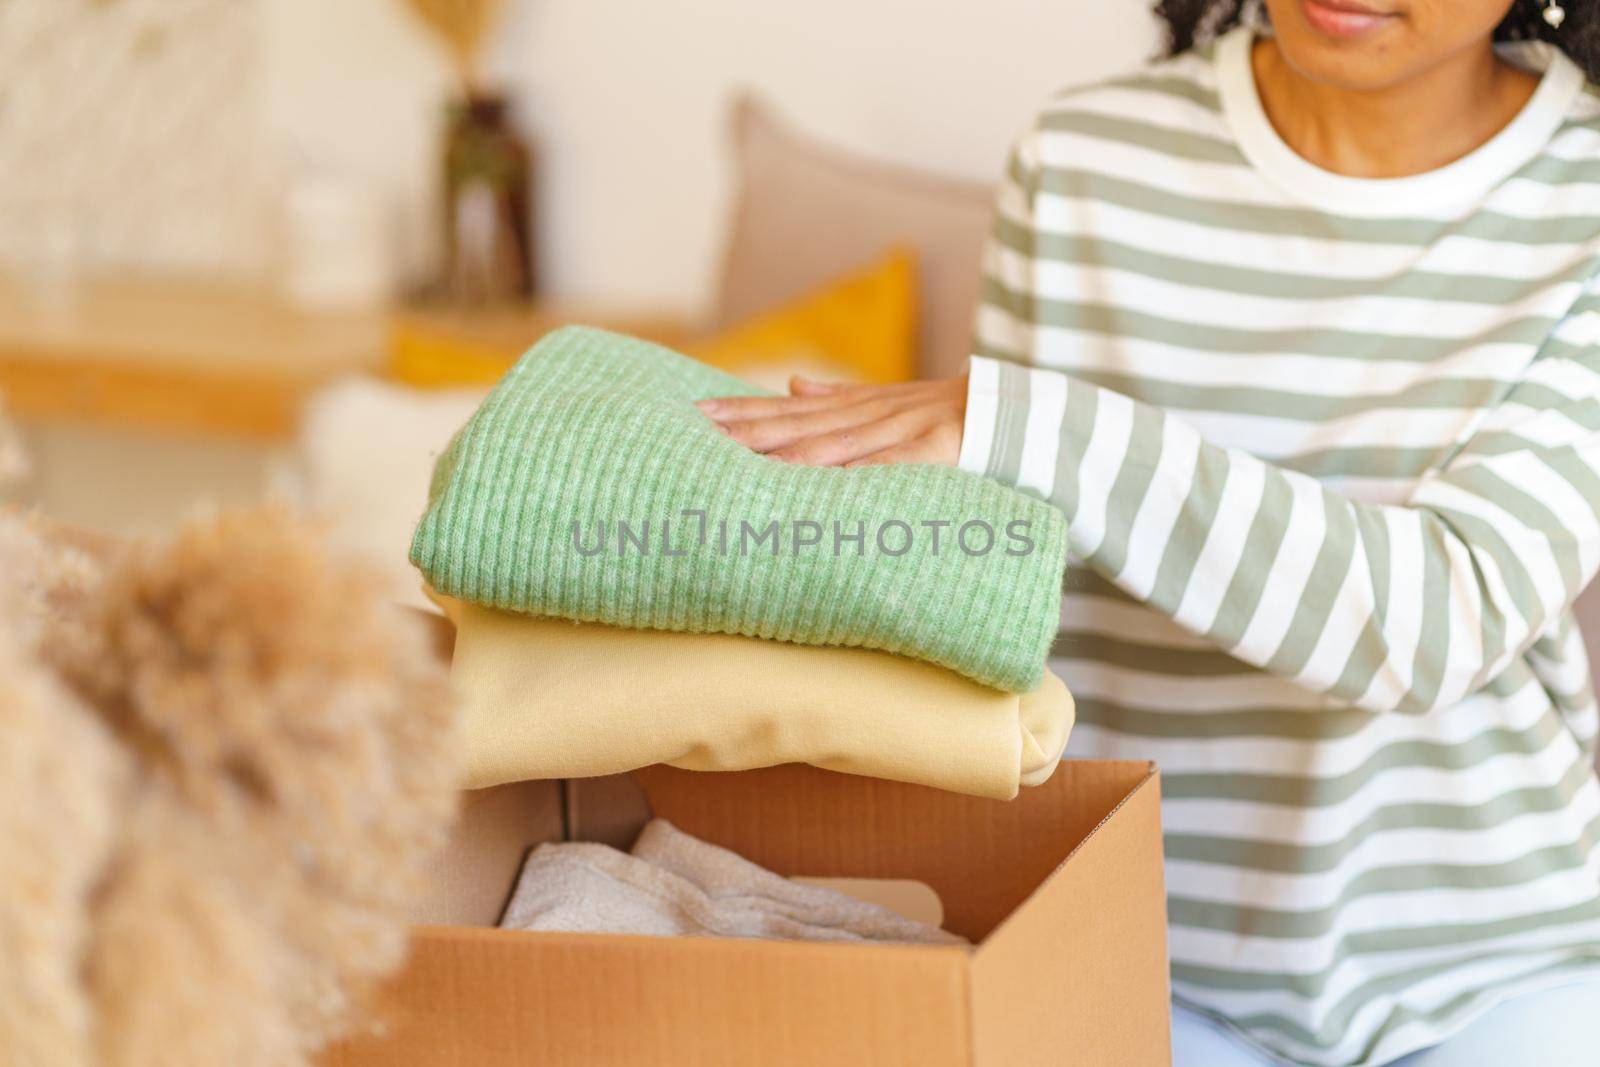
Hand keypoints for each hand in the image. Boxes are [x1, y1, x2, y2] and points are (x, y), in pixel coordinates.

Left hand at [695, 375, 967, 466]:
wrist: (1016, 411)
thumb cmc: (947, 415)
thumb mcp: (888, 401)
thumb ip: (838, 397)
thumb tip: (791, 385)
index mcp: (856, 408)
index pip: (788, 411)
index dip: (742, 412)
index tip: (696, 415)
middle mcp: (870, 415)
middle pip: (797, 423)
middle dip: (746, 428)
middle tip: (697, 430)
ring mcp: (901, 431)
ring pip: (832, 442)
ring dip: (784, 448)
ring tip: (741, 453)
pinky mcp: (936, 452)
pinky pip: (892, 464)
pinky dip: (859, 469)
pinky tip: (826, 476)